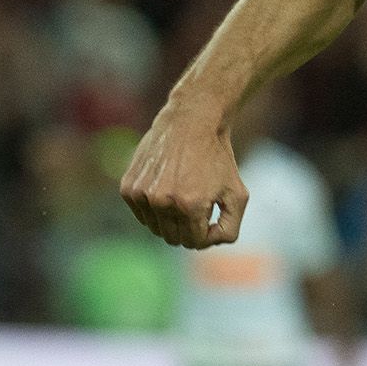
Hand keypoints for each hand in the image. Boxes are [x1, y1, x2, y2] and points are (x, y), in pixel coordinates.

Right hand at [119, 102, 247, 247]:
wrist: (191, 122)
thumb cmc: (217, 158)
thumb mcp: (238, 194)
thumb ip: (230, 228)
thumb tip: (208, 243)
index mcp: (191, 206)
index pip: (195, 242)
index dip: (207, 234)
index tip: (212, 216)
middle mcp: (162, 203)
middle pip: (173, 238)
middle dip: (188, 229)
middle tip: (198, 207)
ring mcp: (142, 195)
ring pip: (155, 229)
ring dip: (170, 219)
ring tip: (183, 193)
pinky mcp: (128, 188)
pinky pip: (141, 214)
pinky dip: (154, 208)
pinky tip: (166, 186)